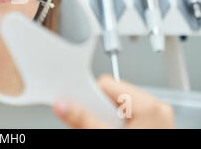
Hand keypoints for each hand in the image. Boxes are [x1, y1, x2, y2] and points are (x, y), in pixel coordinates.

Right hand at [52, 74, 174, 128]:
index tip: (76, 105)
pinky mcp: (152, 127)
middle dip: (97, 110)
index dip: (88, 96)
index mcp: (149, 106)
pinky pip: (126, 117)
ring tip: (103, 130)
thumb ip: (82, 120)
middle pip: (111, 96)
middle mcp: (156, 109)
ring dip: (104, 119)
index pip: (106, 84)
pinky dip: (114, 125)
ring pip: (117, 107)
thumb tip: (62, 105)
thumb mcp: (103, 135)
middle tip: (93, 126)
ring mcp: (157, 119)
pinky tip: (109, 132)